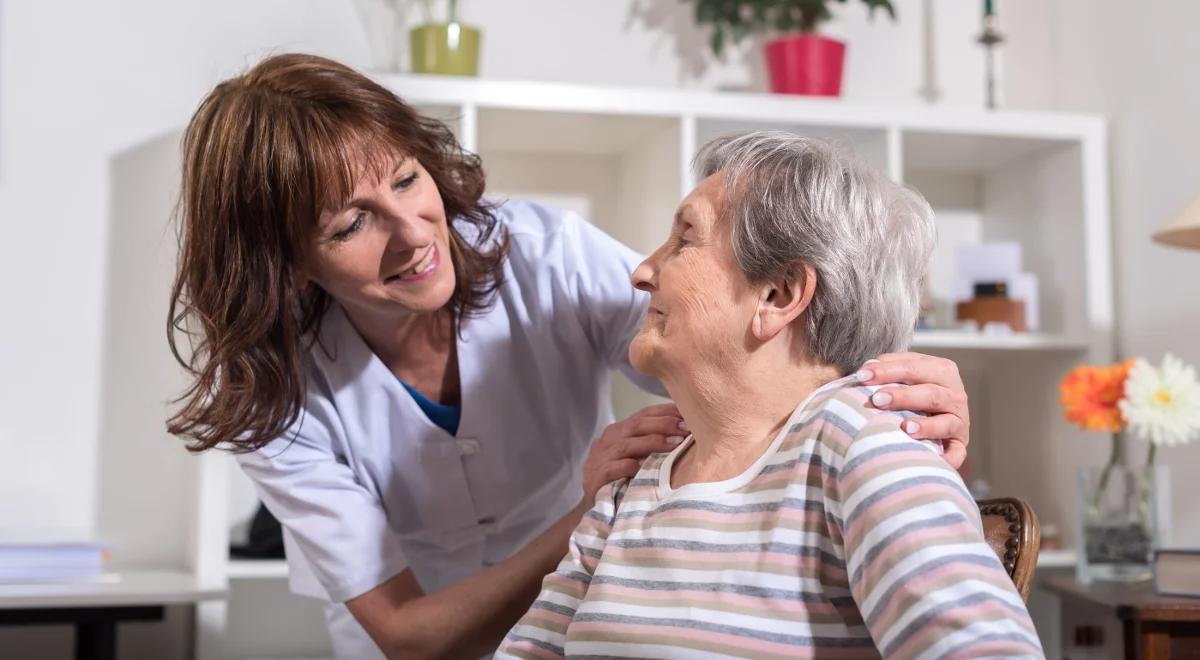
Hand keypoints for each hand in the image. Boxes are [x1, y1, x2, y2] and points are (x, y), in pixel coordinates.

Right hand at [580, 403, 684, 506]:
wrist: (593, 503)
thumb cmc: (620, 477)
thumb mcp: (634, 455)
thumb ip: (652, 443)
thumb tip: (687, 433)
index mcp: (620, 430)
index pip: (645, 414)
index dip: (667, 412)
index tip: (689, 414)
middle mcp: (609, 440)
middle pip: (638, 424)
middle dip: (665, 424)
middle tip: (687, 428)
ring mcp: (601, 457)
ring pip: (627, 444)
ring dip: (653, 442)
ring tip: (676, 444)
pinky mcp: (597, 476)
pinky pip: (615, 468)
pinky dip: (631, 467)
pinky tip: (647, 468)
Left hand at [855, 352, 968, 468]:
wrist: (937, 416)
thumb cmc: (912, 392)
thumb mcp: (905, 376)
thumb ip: (889, 369)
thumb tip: (867, 368)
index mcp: (941, 370)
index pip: (914, 366)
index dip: (888, 370)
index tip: (862, 375)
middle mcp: (954, 394)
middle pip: (930, 393)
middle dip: (903, 396)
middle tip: (877, 399)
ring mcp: (959, 420)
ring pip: (946, 422)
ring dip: (926, 426)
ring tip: (905, 428)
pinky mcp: (960, 443)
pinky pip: (957, 452)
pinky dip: (948, 458)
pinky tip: (934, 460)